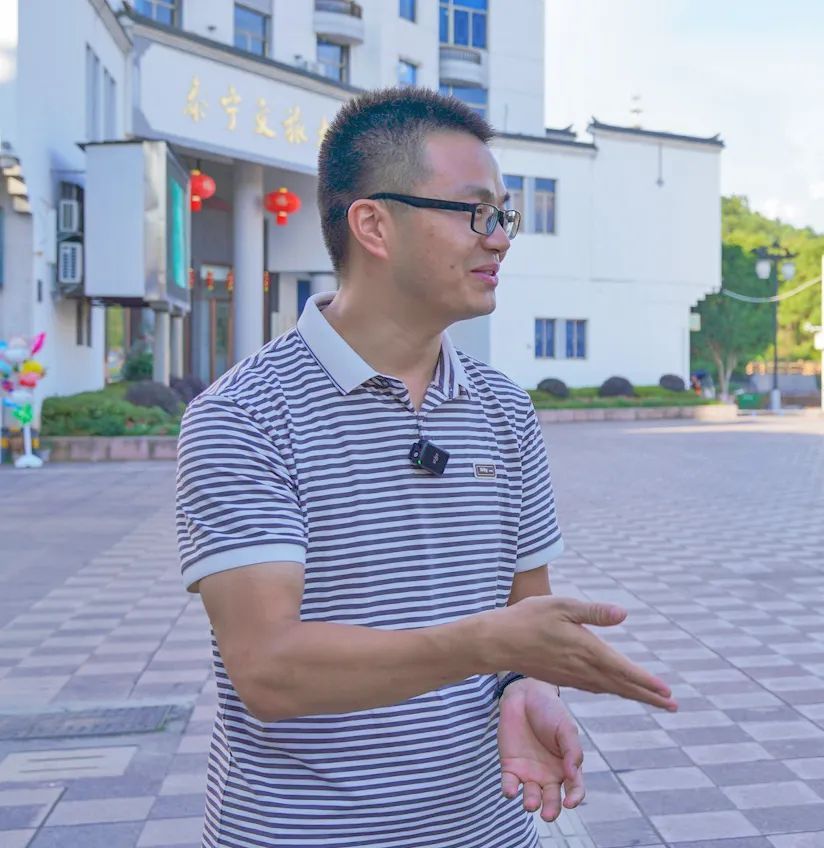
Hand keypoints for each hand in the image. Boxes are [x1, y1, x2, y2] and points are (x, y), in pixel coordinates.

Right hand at [494, 596, 677, 711]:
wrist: (498, 642)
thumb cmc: (528, 618)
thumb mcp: (561, 605)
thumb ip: (593, 612)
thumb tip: (623, 613)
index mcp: (586, 650)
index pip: (623, 670)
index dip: (647, 682)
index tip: (668, 692)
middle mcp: (582, 668)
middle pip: (621, 686)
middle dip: (648, 696)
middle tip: (673, 705)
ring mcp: (572, 676)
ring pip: (609, 689)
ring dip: (632, 694)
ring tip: (652, 700)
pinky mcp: (562, 677)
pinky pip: (594, 688)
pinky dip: (611, 690)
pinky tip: (615, 689)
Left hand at [498, 678, 583, 820]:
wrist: (524, 694)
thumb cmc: (550, 711)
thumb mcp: (566, 728)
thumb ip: (572, 750)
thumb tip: (572, 774)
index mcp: (566, 766)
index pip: (574, 789)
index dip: (574, 798)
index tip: (569, 802)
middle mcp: (548, 774)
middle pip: (551, 799)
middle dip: (550, 810)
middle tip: (547, 815)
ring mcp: (529, 771)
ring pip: (531, 796)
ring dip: (531, 802)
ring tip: (530, 803)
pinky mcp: (510, 766)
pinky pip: (510, 784)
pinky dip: (509, 790)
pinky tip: (510, 791)